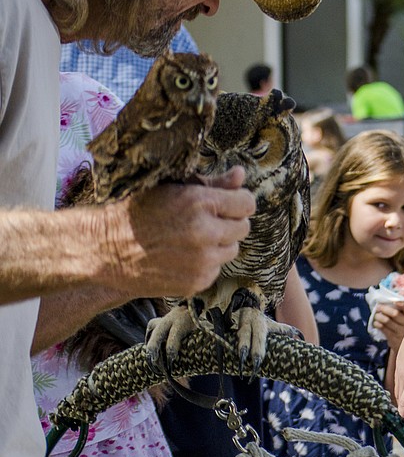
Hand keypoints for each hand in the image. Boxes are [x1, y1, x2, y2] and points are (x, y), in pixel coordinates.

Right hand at [101, 166, 254, 296]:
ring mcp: (202, 261)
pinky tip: (182, 255)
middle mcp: (205, 233)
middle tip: (204, 221)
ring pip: (232, 250)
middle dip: (228, 222)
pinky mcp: (196, 282)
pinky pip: (216, 269)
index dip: (237, 202)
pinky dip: (205, 263)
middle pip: (243, 227)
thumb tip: (240, 174)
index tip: (225, 203)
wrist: (104, 248)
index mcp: (200, 203)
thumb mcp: (172, 187)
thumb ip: (212, 183)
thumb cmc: (137, 210)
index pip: (247, 203)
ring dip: (219, 243)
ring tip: (191, 238)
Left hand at [373, 301, 403, 350]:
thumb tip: (396, 298)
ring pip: (388, 321)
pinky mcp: (394, 339)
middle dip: (385, 309)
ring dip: (379, 316)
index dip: (401, 305)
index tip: (394, 302)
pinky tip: (376, 323)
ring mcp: (400, 332)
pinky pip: (384, 329)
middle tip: (379, 307)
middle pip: (395, 314)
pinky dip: (378, 324)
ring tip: (376, 315)